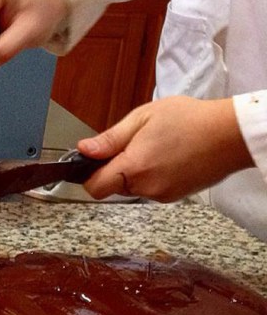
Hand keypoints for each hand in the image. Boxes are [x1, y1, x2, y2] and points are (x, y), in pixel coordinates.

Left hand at [77, 96, 254, 201]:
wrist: (230, 134)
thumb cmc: (190, 120)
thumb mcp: (142, 118)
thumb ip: (110, 139)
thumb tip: (84, 150)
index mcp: (134, 167)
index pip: (94, 188)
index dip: (89, 175)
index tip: (94, 160)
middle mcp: (146, 187)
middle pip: (112, 187)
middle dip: (115, 169)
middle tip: (134, 144)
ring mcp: (162, 195)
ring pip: (132, 188)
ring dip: (135, 172)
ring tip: (155, 147)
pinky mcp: (175, 196)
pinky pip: (151, 189)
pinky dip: (152, 176)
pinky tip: (167, 157)